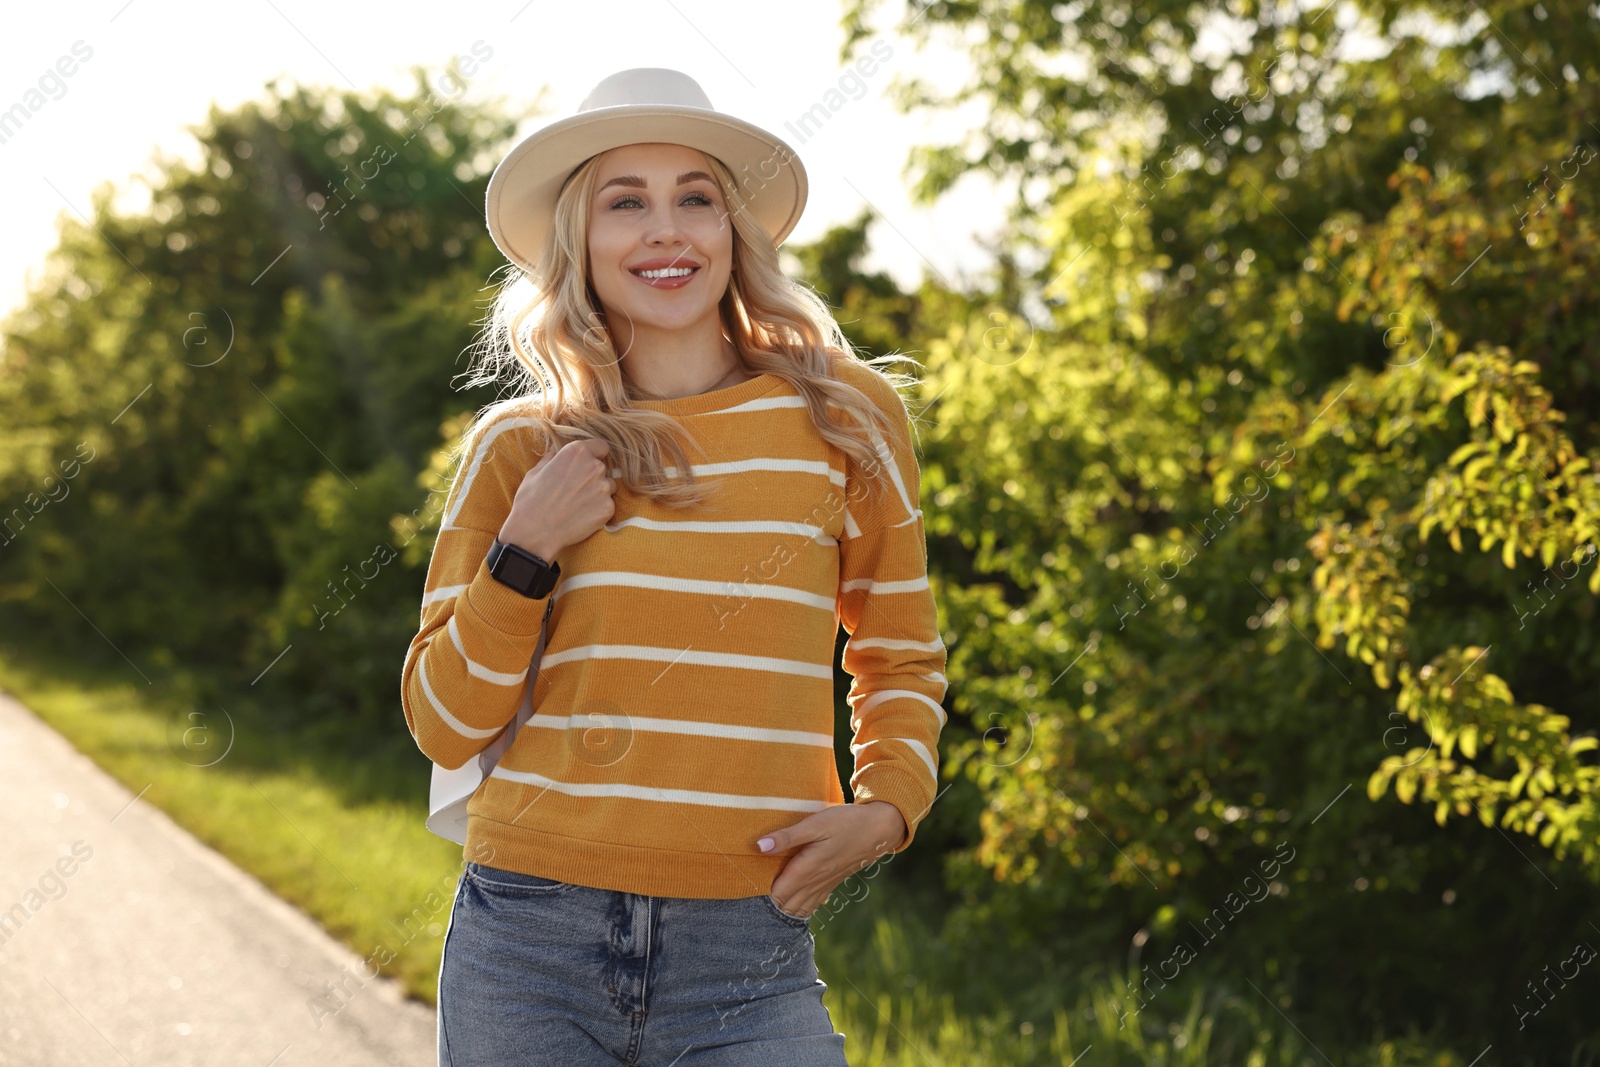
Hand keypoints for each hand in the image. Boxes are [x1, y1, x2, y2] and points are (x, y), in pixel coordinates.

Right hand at [498, 437, 614, 560]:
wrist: (535, 532)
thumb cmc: (531, 500)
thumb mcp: (535, 472)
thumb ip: (551, 459)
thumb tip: (555, 453)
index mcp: (577, 452)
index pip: (601, 446)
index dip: (595, 454)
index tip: (588, 463)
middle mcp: (594, 467)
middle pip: (602, 468)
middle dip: (592, 476)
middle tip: (575, 489)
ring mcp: (603, 488)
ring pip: (608, 486)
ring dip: (598, 492)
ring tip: (577, 504)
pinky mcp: (608, 508)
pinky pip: (608, 505)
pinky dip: (598, 510)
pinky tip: (581, 516)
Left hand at [757, 801, 906, 917]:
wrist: (879, 828)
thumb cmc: (846, 822)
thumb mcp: (815, 824)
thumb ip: (787, 836)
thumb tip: (759, 847)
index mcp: (808, 869)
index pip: (777, 893)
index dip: (760, 892)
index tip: (745, 884)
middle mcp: (816, 882)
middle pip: (786, 905)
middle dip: (769, 904)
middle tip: (751, 895)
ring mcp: (826, 884)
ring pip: (800, 908)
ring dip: (784, 907)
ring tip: (768, 900)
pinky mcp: (833, 882)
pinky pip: (812, 903)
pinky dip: (800, 906)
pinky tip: (793, 901)